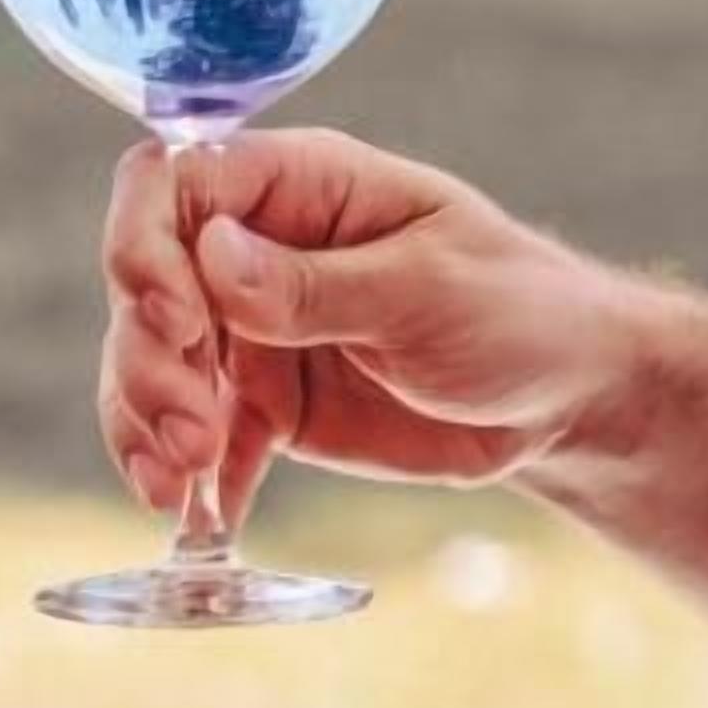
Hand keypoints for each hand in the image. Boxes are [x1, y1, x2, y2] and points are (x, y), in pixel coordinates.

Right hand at [99, 129, 651, 525]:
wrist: (565, 401)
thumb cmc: (519, 310)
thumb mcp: (429, 289)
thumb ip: (317, 283)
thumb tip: (210, 257)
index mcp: (297, 187)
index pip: (171, 185)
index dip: (147, 247)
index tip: (180, 325)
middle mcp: (254, 252)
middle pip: (143, 287)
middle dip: (145, 363)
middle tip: (190, 434)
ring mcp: (252, 332)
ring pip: (149, 366)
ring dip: (145, 424)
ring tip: (179, 487)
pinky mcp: (265, 406)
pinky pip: (194, 437)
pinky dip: (183, 479)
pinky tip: (199, 521)